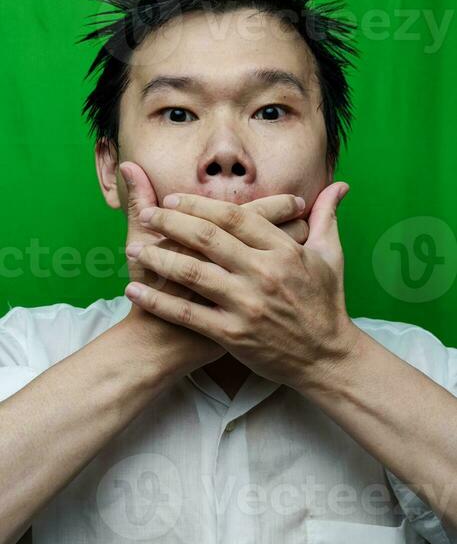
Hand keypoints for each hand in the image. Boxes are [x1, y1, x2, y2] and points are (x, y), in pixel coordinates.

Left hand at [124, 183, 353, 391]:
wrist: (326, 359)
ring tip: (134, 249)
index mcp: (284, 251)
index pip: (234, 217)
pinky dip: (158, 301)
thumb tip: (339, 185)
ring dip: (158, 258)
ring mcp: (247, 305)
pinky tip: (135, 291)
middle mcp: (263, 273)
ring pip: (192, 272)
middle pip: (206, 237)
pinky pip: (187, 313)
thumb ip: (326, 217)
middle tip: (146, 214)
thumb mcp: (330, 257)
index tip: (172, 199)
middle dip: (170, 222)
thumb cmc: (326, 304)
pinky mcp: (233, 334)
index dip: (199, 205)